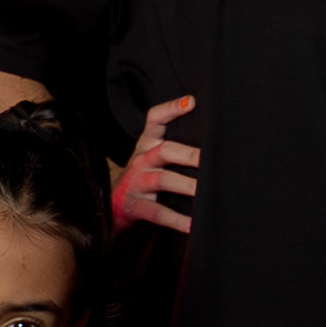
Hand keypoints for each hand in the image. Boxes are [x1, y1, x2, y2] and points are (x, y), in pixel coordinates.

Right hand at [112, 94, 202, 236]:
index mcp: (147, 144)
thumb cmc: (143, 178)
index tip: (191, 102)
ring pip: (163, 180)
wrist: (112, 206)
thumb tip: (213, 144)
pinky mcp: (134, 205)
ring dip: (186, 185)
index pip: (155, 120)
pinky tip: (192, 224)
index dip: (171, 109)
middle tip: (209, 159)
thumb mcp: (152, 157)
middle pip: (165, 150)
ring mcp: (137, 182)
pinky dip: (176, 220)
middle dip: (188, 154)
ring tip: (204, 192)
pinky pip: (157, 212)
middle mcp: (141, 159)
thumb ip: (174, 146)